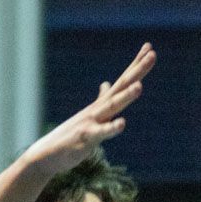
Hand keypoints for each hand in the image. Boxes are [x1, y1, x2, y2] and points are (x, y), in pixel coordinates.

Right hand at [20, 43, 155, 176]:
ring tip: (139, 86)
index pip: (123, 80)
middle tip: (153, 54)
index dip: (136, 65)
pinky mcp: (86, 137)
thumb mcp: (91, 114)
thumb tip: (107, 84)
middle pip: (122, 86)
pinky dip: (111, 127)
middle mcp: (99, 108)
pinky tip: (122, 123)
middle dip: (137, 71)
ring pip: (112, 106)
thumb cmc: (71, 134)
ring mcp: (92, 121)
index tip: (149, 47)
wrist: (48, 154)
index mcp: (103, 104)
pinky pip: (101, 133)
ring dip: (126, 96)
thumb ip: (102, 99)